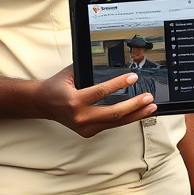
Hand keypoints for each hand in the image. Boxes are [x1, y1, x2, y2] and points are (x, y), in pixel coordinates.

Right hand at [35, 66, 155, 136]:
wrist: (43, 104)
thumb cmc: (57, 87)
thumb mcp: (71, 73)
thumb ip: (89, 69)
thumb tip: (111, 62)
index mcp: (74, 100)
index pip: (101, 92)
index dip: (119, 85)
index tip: (133, 78)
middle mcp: (80, 117)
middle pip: (113, 113)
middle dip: (134, 105)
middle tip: (148, 98)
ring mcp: (85, 127)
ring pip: (116, 122)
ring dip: (136, 115)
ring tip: (150, 107)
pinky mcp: (88, 132)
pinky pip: (111, 125)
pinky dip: (126, 118)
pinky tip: (137, 113)